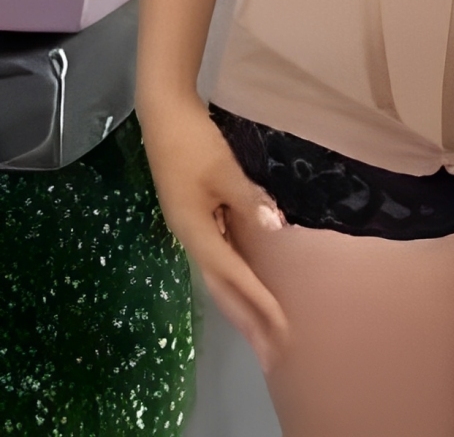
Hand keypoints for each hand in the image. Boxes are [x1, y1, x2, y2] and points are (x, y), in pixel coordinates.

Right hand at [138, 94, 289, 371]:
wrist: (164, 115)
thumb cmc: (193, 142)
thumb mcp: (223, 171)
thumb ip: (249, 201)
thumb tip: (276, 228)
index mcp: (195, 231)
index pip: (233, 275)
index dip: (258, 300)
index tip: (281, 324)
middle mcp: (191, 236)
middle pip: (221, 286)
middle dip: (247, 317)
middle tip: (272, 347)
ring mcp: (191, 226)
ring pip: (219, 273)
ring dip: (241, 299)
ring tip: (263, 325)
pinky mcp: (195, 213)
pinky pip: (219, 254)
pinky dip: (236, 274)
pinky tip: (250, 276)